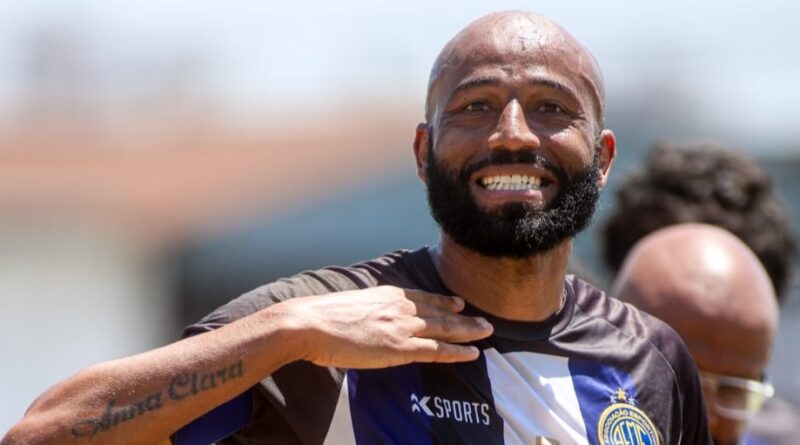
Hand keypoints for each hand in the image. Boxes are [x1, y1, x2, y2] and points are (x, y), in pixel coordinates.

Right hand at [281, 286, 492, 367]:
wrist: (310, 323)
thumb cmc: (321, 318)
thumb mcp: (350, 305)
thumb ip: (367, 310)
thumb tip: (366, 318)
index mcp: (387, 294)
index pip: (422, 298)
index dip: (443, 301)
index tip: (458, 303)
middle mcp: (400, 307)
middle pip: (439, 312)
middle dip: (463, 317)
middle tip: (483, 320)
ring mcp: (402, 326)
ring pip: (444, 329)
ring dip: (468, 331)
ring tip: (486, 332)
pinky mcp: (400, 347)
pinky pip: (437, 351)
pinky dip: (457, 352)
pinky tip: (472, 354)